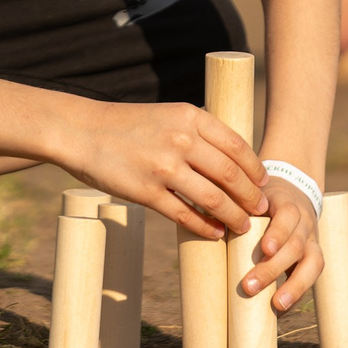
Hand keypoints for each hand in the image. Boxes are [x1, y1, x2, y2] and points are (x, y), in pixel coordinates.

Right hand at [61, 101, 266, 240]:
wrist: (82, 132)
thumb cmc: (128, 125)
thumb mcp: (168, 115)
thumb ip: (197, 131)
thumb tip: (233, 158)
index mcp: (190, 116)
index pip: (237, 146)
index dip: (256, 169)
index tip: (265, 184)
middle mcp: (181, 140)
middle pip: (231, 175)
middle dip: (252, 197)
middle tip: (263, 209)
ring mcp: (163, 167)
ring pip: (213, 199)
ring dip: (234, 216)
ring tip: (244, 226)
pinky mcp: (146, 192)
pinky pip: (185, 215)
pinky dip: (205, 227)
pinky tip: (215, 233)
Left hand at [239, 176, 325, 312]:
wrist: (294, 194)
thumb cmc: (263, 200)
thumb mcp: (252, 195)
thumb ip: (234, 205)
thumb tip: (201, 222)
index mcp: (287, 203)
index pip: (288, 215)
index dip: (279, 233)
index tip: (264, 249)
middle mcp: (304, 222)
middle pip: (295, 246)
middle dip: (272, 268)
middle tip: (248, 287)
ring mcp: (312, 240)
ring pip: (313, 263)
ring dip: (295, 286)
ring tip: (277, 306)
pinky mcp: (314, 257)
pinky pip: (312, 277)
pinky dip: (297, 294)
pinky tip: (280, 310)